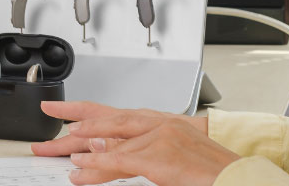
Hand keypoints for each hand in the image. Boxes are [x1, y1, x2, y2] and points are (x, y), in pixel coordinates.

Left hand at [33, 101, 234, 185]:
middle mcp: (159, 124)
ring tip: (60, 154)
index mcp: (162, 122)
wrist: (239, 176)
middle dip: (77, 120)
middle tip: (50, 123)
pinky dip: (98, 166)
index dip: (87, 112)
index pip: (117, 113)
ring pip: (111, 143)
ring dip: (83, 151)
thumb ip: (145, 152)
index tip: (63, 113)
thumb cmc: (211, 169)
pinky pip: (120, 162)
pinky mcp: (159, 158)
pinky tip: (81, 170)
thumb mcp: (174, 156)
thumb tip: (116, 156)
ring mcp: (159, 139)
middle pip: (108, 118)